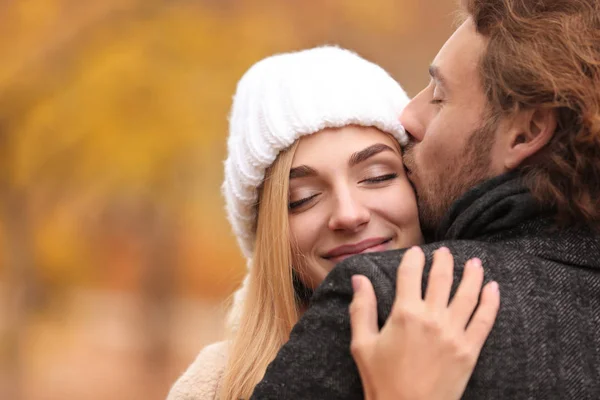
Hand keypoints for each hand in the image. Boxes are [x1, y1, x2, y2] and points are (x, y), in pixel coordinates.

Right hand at [349, 246, 499, 399]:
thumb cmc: (381, 381)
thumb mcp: (362, 344)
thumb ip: (362, 308)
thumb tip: (359, 278)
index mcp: (404, 314)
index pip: (410, 274)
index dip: (413, 259)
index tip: (416, 252)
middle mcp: (431, 318)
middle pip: (441, 278)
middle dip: (444, 260)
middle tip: (445, 252)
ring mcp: (453, 333)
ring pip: (467, 294)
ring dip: (472, 274)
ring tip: (475, 262)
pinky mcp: (469, 350)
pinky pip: (484, 320)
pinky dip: (490, 301)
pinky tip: (493, 288)